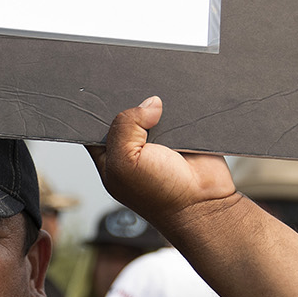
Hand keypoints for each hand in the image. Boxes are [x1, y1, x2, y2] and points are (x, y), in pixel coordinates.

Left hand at [87, 97, 235, 229]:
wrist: (203, 202)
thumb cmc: (160, 196)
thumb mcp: (125, 164)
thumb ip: (124, 128)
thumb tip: (148, 104)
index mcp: (109, 154)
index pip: (94, 123)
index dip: (98, 108)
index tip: (106, 94)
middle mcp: (130, 144)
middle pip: (124, 109)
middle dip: (130, 101)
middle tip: (137, 100)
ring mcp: (155, 137)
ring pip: (149, 106)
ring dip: (155, 103)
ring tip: (159, 109)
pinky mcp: (179, 131)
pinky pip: (176, 109)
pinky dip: (177, 106)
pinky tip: (177, 109)